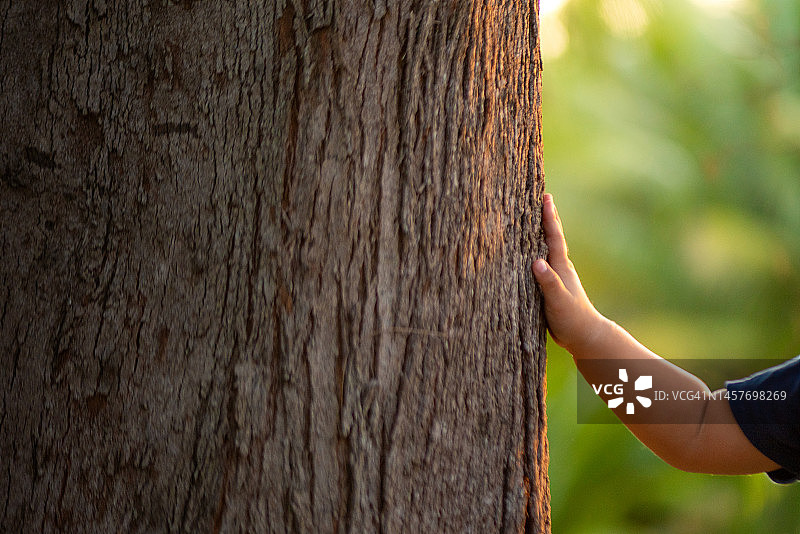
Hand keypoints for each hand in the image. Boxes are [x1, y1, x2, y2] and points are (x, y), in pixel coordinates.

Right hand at [533, 194, 605, 354]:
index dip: (549, 217)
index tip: (546, 197)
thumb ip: (548, 282)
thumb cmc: (571, 319)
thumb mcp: (558, 301)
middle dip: (546, 217)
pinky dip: (537, 251)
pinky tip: (530, 252)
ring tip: (532, 219)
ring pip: (548, 248)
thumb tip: (536, 262)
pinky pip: (543, 261)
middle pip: (552, 237)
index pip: (553, 237)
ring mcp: (557, 276)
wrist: (584, 335)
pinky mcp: (552, 286)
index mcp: (561, 266)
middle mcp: (560, 267)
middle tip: (541, 197)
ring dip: (541, 232)